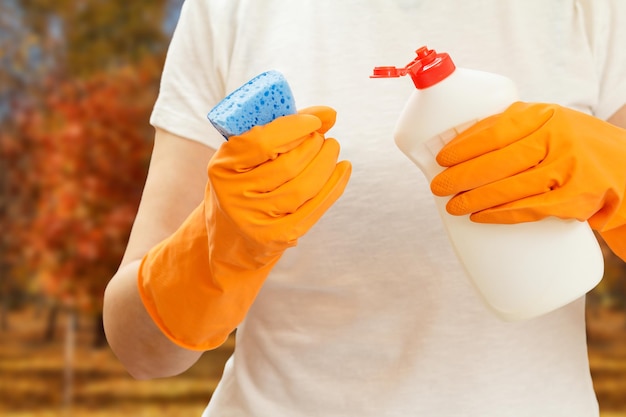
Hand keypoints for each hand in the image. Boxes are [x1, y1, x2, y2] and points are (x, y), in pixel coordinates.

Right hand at [207, 106, 350, 266]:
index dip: (294, 128)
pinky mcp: (276, 236)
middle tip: (324, 137)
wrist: (232, 234)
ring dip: (326, 163)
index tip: (315, 121)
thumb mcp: (247, 155)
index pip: (262, 142)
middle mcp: (234, 195)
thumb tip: (329, 114)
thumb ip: (282, 128)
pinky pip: (313, 208)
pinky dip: (334, 186)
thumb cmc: (245, 182)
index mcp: (222, 167)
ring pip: (303, 187)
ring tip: (332, 149)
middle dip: (314, 146)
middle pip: (288, 165)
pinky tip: (343, 169)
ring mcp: (255, 220)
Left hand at [430, 102, 625, 232]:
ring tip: (452, 206)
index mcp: (546, 116)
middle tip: (438, 187)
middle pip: (499, 160)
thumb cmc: (578, 148)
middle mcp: (558, 139)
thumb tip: (464, 145)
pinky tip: (480, 217)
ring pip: (511, 186)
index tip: (441, 159)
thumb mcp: (553, 125)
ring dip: (476, 198)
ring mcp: (569, 169)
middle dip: (462, 175)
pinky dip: (501, 214)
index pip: (497, 129)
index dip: (464, 146)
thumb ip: (518, 129)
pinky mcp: (576, 199)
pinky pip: (530, 208)